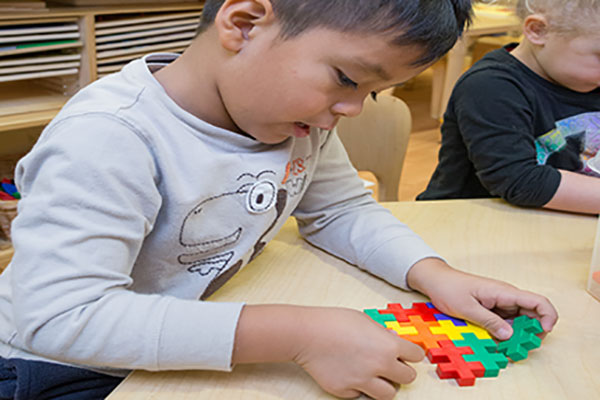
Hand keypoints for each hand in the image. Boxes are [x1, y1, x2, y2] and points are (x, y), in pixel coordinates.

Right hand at [292, 307, 423, 398]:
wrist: (307, 334)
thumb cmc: (334, 322)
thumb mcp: (365, 320)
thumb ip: (382, 333)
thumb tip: (394, 341)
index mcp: (387, 345)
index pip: (416, 356)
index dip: (410, 354)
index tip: (405, 354)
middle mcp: (379, 366)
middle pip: (408, 378)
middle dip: (401, 371)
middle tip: (391, 366)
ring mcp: (363, 381)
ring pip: (389, 394)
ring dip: (384, 385)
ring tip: (373, 375)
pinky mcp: (346, 391)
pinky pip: (361, 395)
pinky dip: (358, 388)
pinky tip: (350, 374)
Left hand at [406, 258, 557, 339]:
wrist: (435, 280)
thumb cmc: (448, 289)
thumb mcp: (466, 308)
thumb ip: (488, 321)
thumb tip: (510, 334)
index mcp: (504, 292)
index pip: (539, 301)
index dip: (548, 318)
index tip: (541, 334)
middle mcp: (506, 297)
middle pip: (534, 315)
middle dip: (533, 332)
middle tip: (520, 347)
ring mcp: (500, 303)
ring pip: (521, 321)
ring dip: (519, 335)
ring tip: (508, 348)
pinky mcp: (493, 309)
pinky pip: (507, 322)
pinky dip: (507, 333)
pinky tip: (499, 343)